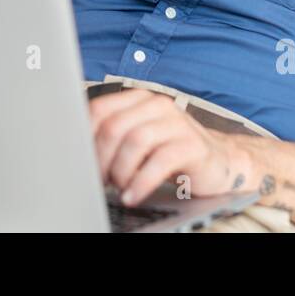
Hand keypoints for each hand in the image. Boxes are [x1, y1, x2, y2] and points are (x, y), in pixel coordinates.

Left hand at [87, 88, 254, 205]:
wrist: (218, 162)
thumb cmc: (170, 152)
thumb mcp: (138, 140)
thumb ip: (112, 138)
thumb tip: (76, 153)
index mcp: (138, 99)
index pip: (99, 110)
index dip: (83, 138)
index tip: (79, 162)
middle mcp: (157, 104)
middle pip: (114, 127)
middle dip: (100, 159)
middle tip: (99, 181)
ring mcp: (176, 122)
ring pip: (134, 141)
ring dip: (120, 171)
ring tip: (118, 188)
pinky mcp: (192, 145)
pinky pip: (160, 161)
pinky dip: (141, 182)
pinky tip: (132, 196)